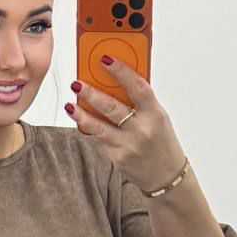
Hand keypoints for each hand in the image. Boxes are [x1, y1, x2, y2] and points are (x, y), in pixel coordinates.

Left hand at [66, 56, 186, 194]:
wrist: (166, 177)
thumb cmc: (162, 143)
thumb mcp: (158, 118)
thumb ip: (140, 102)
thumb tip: (116, 83)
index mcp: (155, 114)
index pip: (137, 86)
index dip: (120, 71)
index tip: (105, 59)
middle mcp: (141, 130)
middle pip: (111, 107)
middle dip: (91, 93)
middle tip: (77, 83)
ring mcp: (128, 146)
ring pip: (98, 127)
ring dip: (81, 114)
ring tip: (70, 105)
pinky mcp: (118, 158)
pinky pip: (100, 141)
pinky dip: (92, 130)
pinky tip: (84, 122)